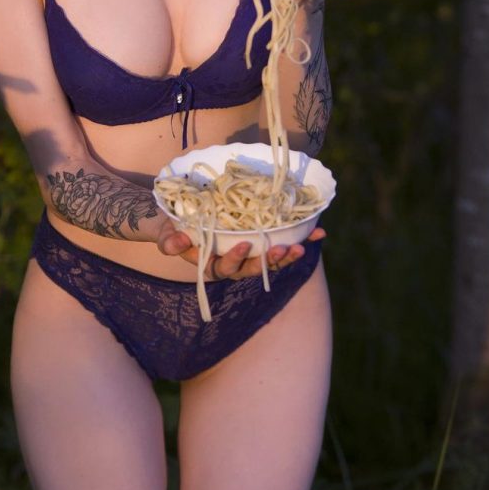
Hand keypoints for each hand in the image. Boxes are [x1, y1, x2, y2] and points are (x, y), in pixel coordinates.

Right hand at [156, 216, 326, 279]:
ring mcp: (252, 254)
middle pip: (255, 268)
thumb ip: (170, 241)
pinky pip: (284, 242)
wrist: (188, 220)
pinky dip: (302, 238)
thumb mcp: (169, 233)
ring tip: (302, 246)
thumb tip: (172, 245)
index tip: (244, 245)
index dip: (236, 259)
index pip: (226, 268)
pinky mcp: (264, 242)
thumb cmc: (177, 228)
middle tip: (282, 250)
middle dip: (270, 262)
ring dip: (288, 255)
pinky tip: (319, 232)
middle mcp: (236, 264)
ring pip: (272, 260)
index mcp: (213, 265)